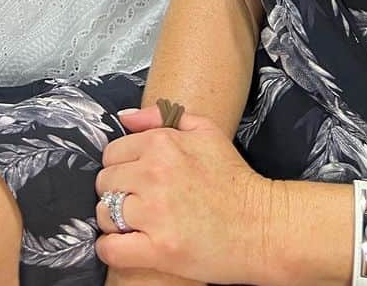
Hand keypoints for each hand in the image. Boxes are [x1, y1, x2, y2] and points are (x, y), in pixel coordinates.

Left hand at [96, 108, 276, 283]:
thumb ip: (161, 117)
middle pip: (105, 182)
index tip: (133, 177)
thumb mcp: (205, 131)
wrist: (262, 226)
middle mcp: (154, 174)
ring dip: (114, 220)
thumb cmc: (234, 179)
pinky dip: (110, 249)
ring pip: (104, 214)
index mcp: (163, 144)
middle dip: (116, 191)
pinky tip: (123, 245)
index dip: (121, 166)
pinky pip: (111, 249)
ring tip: (134, 223)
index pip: (112, 153)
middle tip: (135, 200)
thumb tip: (125, 118)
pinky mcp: (159, 250)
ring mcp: (155, 213)